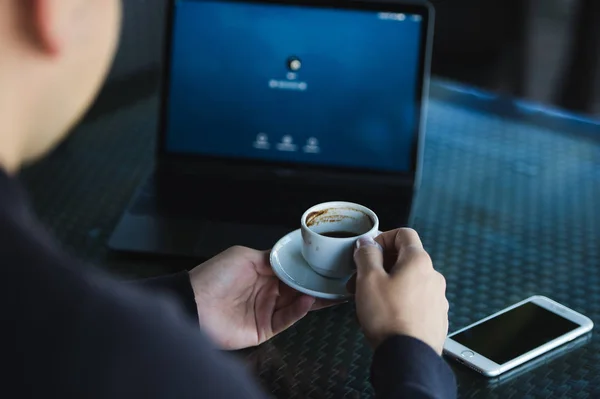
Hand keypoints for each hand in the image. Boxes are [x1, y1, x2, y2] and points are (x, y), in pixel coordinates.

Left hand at [189, 246, 332, 349]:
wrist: (194, 304)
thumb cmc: (214, 276)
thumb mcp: (243, 256)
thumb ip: (270, 257)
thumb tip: (291, 256)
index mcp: (262, 272)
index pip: (291, 270)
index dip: (307, 267)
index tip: (325, 261)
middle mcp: (267, 291)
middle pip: (298, 287)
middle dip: (316, 283)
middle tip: (336, 278)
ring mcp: (266, 310)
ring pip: (297, 304)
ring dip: (313, 296)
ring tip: (328, 289)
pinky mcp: (264, 328)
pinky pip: (286, 319)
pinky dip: (299, 311)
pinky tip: (308, 300)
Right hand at [351, 228, 448, 353]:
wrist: (408, 358)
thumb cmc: (388, 317)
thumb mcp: (368, 279)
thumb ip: (367, 255)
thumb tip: (367, 243)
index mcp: (419, 261)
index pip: (404, 233)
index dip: (382, 238)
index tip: (367, 252)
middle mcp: (433, 276)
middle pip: (405, 259)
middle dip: (380, 265)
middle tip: (359, 279)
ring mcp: (438, 298)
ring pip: (409, 281)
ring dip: (388, 284)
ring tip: (368, 300)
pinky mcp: (436, 317)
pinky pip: (415, 300)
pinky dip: (399, 301)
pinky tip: (384, 316)